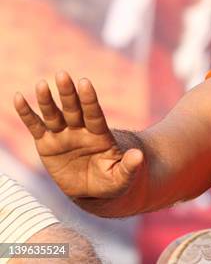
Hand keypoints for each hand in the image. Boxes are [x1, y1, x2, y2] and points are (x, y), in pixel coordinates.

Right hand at [14, 71, 143, 198]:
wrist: (95, 188)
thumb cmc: (112, 180)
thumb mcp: (123, 177)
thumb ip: (129, 166)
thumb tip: (139, 156)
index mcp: (100, 135)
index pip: (94, 114)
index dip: (89, 100)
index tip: (85, 83)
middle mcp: (81, 130)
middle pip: (74, 109)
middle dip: (68, 93)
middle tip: (63, 75)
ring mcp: (63, 135)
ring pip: (54, 115)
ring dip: (47, 100)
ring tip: (41, 85)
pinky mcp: (47, 144)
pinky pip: (35, 127)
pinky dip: (26, 114)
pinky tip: (18, 98)